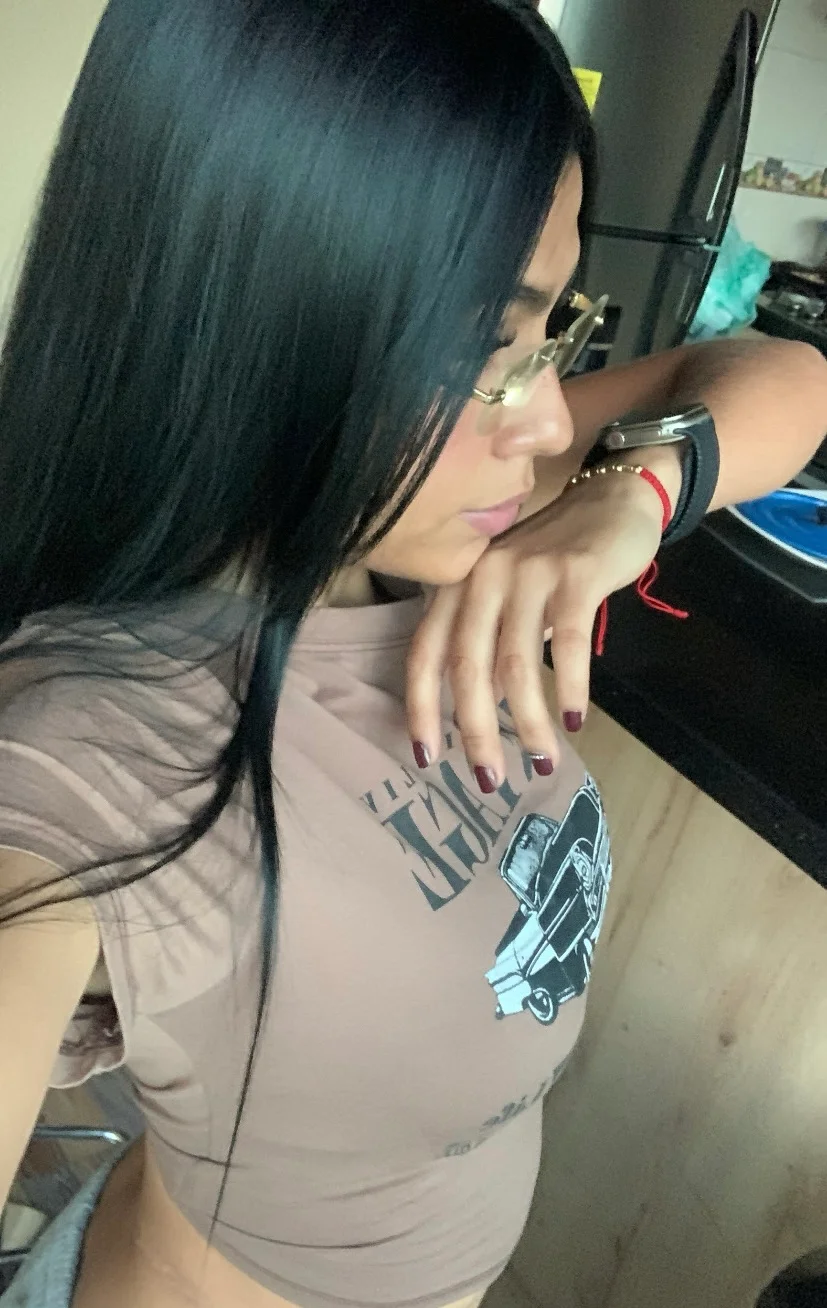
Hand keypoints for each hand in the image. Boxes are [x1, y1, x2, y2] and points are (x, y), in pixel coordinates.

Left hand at [405, 469, 664, 790]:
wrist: (614, 498)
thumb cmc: (555, 555)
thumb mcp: (509, 594)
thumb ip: (490, 642)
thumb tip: (483, 710)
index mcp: (459, 584)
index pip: (425, 652)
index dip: (421, 707)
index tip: (426, 757)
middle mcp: (484, 576)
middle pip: (468, 666)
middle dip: (475, 731)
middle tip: (489, 779)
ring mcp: (529, 572)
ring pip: (517, 663)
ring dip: (528, 722)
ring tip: (543, 760)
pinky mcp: (576, 574)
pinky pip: (569, 643)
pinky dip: (570, 687)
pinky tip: (575, 720)